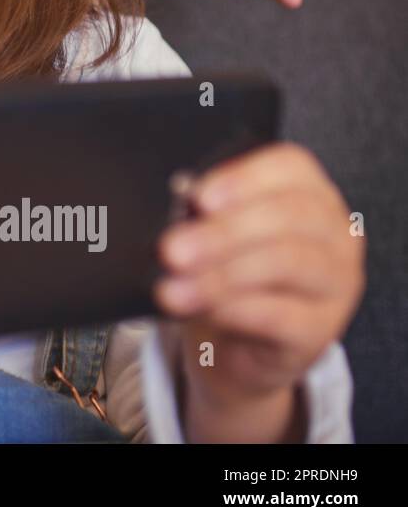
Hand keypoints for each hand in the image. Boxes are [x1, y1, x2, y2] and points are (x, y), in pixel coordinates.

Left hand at [155, 143, 364, 439]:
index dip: (242, 179)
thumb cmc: (232, 268)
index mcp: (308, 192)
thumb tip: (176, 205)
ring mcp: (335, 282)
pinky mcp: (321, 330)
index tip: (198, 198)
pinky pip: (283, 316)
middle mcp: (333, 233)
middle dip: (223, 231)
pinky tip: (207, 310)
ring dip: (222, 275)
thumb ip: (204, 213)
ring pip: (288, 264)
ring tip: (174, 289)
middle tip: (172, 250)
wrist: (243, 339)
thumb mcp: (219, 232)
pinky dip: (236, 310)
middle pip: (289, 215)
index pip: (290, 167)